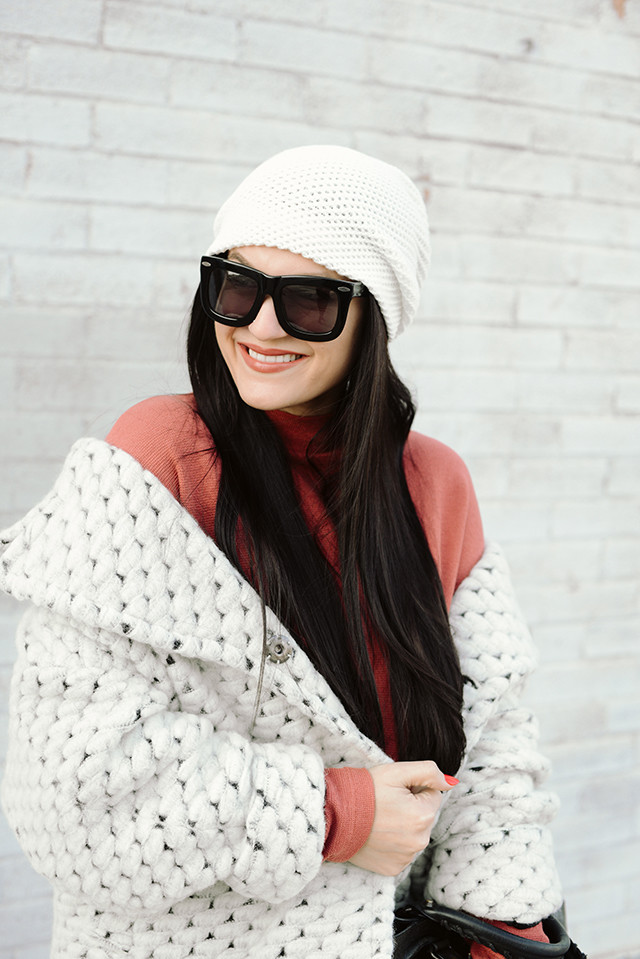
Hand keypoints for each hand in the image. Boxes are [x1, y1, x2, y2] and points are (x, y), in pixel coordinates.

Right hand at [348, 761, 456, 875]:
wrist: (333, 816)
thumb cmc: (364, 791)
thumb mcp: (396, 771)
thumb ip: (428, 772)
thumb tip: (451, 782)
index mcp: (423, 815)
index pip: (432, 795)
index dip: (414, 788)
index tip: (395, 790)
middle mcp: (419, 841)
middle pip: (425, 816)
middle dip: (411, 807)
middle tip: (385, 803)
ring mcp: (406, 858)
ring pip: (415, 834)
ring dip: (403, 826)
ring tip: (379, 818)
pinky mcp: (393, 870)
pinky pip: (403, 852)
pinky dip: (393, 843)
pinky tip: (377, 834)